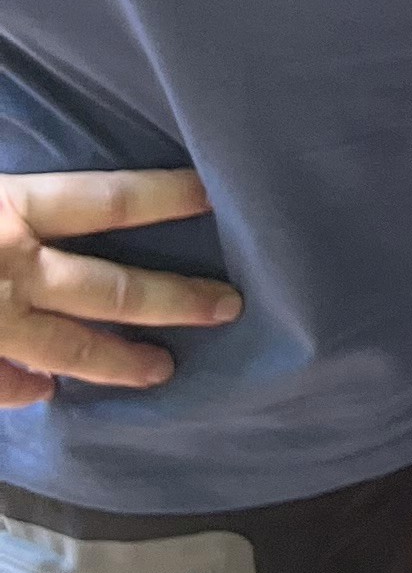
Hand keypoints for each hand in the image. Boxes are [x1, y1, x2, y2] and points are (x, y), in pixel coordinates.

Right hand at [0, 171, 236, 409]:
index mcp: (11, 208)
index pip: (109, 200)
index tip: (216, 196)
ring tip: (161, 370)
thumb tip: (50, 179)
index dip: (168, 197)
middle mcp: (12, 273)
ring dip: (119, 362)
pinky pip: (1, 384)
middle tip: (227, 307)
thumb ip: (15, 183)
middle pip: (112, 289)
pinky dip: (25, 389)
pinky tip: (46, 392)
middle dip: (176, 300)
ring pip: (68, 349)